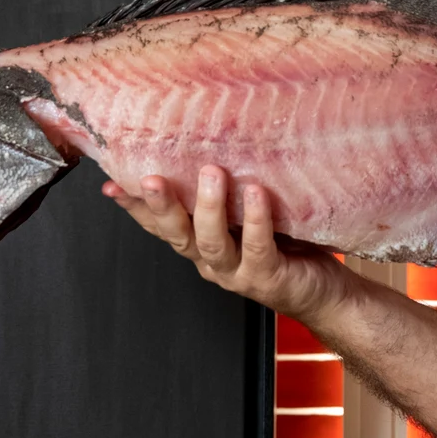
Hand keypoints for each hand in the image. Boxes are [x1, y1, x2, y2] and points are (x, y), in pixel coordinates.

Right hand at [101, 166, 358, 323]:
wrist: (326, 293)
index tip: (111, 183)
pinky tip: (255, 193)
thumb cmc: (290, 248)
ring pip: (211, 243)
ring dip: (208, 208)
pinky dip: (256, 219)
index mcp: (202, 245)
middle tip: (151, 178)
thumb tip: (213, 144)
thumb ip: (229, 193)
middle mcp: (212, 261)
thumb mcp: (249, 217)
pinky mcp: (268, 277)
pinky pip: (258, 246)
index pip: (160, 226)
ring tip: (210, 173)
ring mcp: (238, 272)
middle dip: (161, 206)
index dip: (134, 207)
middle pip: (177, 235)